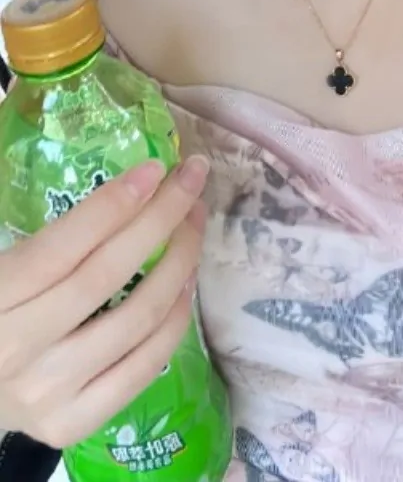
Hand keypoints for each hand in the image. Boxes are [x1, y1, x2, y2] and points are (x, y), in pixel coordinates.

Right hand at [0, 155, 209, 449]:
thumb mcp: (0, 268)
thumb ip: (49, 239)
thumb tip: (128, 184)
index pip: (61, 249)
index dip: (113, 205)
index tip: (155, 168)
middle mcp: (18, 350)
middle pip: (106, 276)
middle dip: (160, 219)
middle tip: (192, 180)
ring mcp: (49, 393)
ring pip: (136, 320)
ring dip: (179, 263)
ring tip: (194, 223)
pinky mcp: (73, 424)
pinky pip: (144, 366)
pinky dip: (175, 319)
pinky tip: (187, 282)